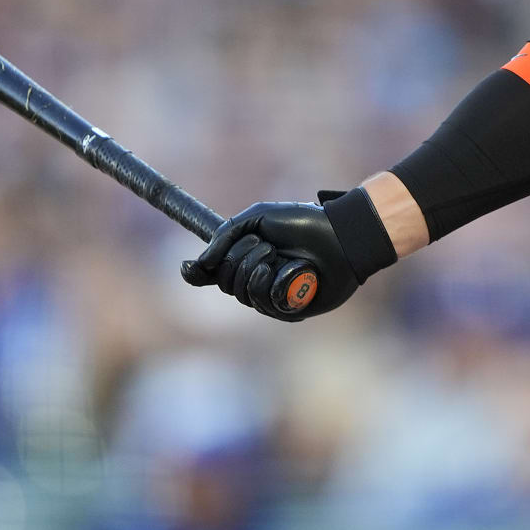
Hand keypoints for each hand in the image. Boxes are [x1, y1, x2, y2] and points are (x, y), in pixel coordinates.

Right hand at [181, 200, 360, 320]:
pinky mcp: (290, 310)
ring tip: (280, 255)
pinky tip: (297, 272)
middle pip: (227, 281)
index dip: (199, 272)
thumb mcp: (259, 218)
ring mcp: (272, 298)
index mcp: (247, 259)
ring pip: (245, 293)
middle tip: (267, 244)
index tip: (188, 267)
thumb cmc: (304, 223)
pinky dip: (280, 280)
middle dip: (243, 257)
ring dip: (260, 267)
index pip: (215, 272)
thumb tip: (198, 265)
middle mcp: (256, 280)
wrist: (340, 236)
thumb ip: (226, 234)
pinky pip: (268, 301)